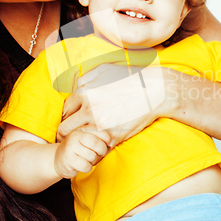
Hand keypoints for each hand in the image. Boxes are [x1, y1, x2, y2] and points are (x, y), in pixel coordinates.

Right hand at [54, 128, 110, 178]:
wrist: (58, 159)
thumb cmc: (79, 151)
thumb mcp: (89, 141)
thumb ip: (101, 140)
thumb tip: (111, 143)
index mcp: (83, 129)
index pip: (100, 131)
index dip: (107, 139)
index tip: (107, 144)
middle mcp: (75, 135)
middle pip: (96, 143)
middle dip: (102, 151)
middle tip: (99, 154)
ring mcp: (70, 147)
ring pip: (92, 156)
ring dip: (94, 161)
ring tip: (88, 160)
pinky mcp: (68, 159)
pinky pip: (86, 165)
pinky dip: (88, 168)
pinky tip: (83, 165)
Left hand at [57, 64, 173, 147]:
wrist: (155, 90)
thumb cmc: (130, 78)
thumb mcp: (104, 70)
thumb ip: (85, 78)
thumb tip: (74, 85)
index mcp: (84, 93)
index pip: (64, 111)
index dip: (66, 117)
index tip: (70, 122)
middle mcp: (89, 110)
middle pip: (66, 129)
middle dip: (66, 133)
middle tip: (70, 137)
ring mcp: (101, 125)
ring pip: (79, 141)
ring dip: (79, 144)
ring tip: (83, 146)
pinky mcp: (114, 137)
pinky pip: (96, 149)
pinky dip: (95, 150)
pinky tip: (97, 148)